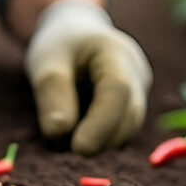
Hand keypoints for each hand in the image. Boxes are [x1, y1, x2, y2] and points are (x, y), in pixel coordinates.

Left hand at [23, 0, 152, 154]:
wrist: (76, 35)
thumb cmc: (60, 46)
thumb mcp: (46, 61)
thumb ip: (52, 94)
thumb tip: (57, 133)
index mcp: (115, 51)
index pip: (117, 90)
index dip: (101, 123)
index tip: (79, 149)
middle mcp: (136, 72)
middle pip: (129, 113)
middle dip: (101, 138)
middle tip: (69, 150)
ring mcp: (140, 90)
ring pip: (128, 127)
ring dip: (102, 141)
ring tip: (70, 139)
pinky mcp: (134, 106)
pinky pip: (123, 130)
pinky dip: (104, 139)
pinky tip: (83, 135)